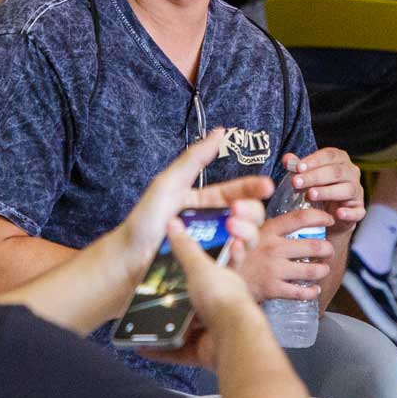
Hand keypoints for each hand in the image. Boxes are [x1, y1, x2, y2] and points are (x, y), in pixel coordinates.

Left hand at [117, 129, 270, 281]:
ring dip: (248, 232)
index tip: (266, 186)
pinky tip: (234, 248)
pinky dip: (240, 253)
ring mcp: (215, 244)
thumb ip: (195, 158)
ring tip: (233, 230)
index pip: (236, 191)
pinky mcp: (213, 264)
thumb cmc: (145, 220)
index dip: (253, 187)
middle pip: (248, 214)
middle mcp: (213, 222)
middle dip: (252, 211)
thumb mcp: (169, 182)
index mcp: (203, 201)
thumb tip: (219, 132)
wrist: (130, 257)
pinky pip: (236, 260)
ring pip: (247, 237)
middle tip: (239, 212)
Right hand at [141, 214, 266, 368]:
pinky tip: (144, 347)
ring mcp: (212, 330)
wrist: (233, 336)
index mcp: (223, 281)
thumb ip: (186, 248)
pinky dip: (161, 350)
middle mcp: (220, 306)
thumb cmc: (224, 299)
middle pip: (194, 301)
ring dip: (167, 326)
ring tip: (145, 319)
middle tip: (152, 294)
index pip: (209, 270)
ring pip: (186, 328)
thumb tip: (175, 225)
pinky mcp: (203, 350)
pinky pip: (178, 351)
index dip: (193, 267)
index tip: (171, 265)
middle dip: (175, 300)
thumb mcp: (199, 266)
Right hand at [239, 209, 335, 301]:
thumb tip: (290, 219)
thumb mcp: (248, 233)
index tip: (329, 220)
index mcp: (268, 229)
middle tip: (328, 250)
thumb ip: (268, 227)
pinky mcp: (274, 289)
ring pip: (312, 270)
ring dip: (322, 270)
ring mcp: (275, 269)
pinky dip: (311, 291)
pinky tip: (313, 289)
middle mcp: (274, 248)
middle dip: (326, 249)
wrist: (218, 279)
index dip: (320, 217)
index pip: (301, 218)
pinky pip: (301, 292)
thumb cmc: (235, 254)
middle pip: (314, 246)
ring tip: (323, 269)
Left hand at [284, 148, 363, 235]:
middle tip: (296, 182)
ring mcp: (357, 192)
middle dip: (315, 176)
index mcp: (340, 160)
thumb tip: (287, 159)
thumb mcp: (308, 176)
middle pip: (336, 171)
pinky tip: (338, 213)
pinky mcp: (359, 210)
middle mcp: (351, 173)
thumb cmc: (319, 188)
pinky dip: (349, 212)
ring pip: (346, 189)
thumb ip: (298, 167)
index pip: (329, 155)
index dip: (313, 160)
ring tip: (310, 195)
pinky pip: (357, 211)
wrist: (330, 215)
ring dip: (328, 192)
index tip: (297, 167)